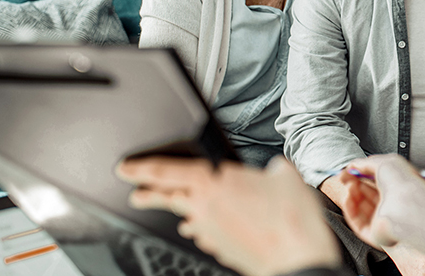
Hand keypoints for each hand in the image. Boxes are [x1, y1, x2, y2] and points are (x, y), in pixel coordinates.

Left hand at [116, 156, 340, 275]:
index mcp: (215, 183)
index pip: (168, 171)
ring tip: (177, 209)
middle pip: (168, 198)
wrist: (298, 258)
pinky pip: (204, 232)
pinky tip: (209, 225)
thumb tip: (274, 172)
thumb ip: (273, 169)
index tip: (126, 168)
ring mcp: (211, 232)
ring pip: (187, 215)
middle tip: (137, 194)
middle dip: (149, 195)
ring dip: (181, 211)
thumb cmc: (291, 219)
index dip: (142, 168)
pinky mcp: (220, 248)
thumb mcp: (287, 176)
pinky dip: (203, 225)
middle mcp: (205, 208)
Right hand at [339, 154, 424, 262]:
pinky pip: (357, 223)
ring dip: (352, 195)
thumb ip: (366, 163)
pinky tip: (348, 199)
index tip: (351, 170)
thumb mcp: (384, 163)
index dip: (362, 174)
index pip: (378, 181)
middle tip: (347, 177)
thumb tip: (354, 166)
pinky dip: (350, 210)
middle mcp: (393, 204)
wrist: (405, 206)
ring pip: (361, 209)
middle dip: (356, 184)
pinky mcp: (376, 234)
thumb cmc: (402, 184)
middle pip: (368, 195)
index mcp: (399, 187)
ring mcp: (384, 220)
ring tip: (349, 186)